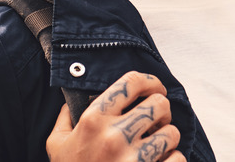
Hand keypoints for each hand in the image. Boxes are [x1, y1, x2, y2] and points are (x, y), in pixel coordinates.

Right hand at [47, 71, 184, 161]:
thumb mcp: (56, 145)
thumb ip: (66, 119)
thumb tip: (71, 99)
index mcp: (92, 120)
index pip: (132, 82)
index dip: (150, 81)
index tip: (155, 88)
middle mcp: (113, 136)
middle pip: (160, 104)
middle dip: (161, 112)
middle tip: (155, 121)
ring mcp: (132, 159)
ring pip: (172, 132)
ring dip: (167, 138)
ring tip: (156, 146)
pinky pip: (177, 158)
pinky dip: (172, 161)